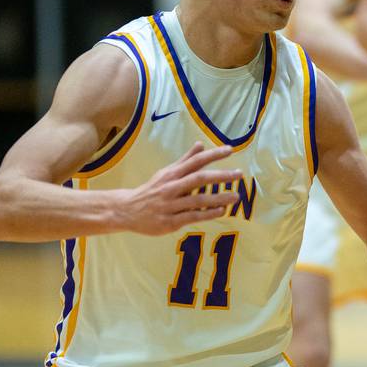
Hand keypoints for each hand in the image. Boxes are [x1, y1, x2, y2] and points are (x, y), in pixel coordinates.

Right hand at [119, 143, 240, 234]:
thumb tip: (200, 144)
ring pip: (197, 200)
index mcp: (172, 174)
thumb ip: (185, 160)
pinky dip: (207, 213)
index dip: (213, 155)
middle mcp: (171, 187)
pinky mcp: (170, 221)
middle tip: (239, 174)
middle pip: (198, 178)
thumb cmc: (152, 190)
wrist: (127, 211)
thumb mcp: (166, 173)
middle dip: (220, 176)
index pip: (195, 161)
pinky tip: (221, 211)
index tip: (230, 150)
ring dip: (218, 198)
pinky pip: (192, 216)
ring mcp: (170, 205)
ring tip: (236, 196)